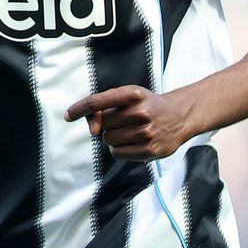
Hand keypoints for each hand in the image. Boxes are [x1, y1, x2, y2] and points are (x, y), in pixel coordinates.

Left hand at [64, 85, 193, 160]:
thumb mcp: (129, 96)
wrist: (179, 116)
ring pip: (108, 139)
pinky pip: (117, 153)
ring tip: (131, 130)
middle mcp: (140, 112)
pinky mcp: (150, 150)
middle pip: (103, 124)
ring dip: (114, 136)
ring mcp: (146, 132)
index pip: (98, 102)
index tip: (68, 115)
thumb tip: (93, 130)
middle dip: (108, 123)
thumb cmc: (146, 105)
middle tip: (124, 120)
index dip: (80, 109)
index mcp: (133, 94)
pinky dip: (120, 149)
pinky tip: (134, 141)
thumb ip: (105, 106)